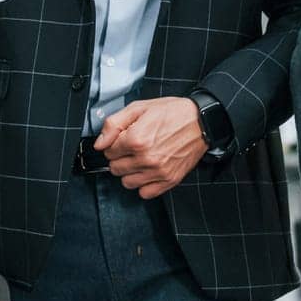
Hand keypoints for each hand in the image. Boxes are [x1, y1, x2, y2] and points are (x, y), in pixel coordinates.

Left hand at [93, 97, 207, 198]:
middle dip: (119, 158)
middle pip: (115, 168)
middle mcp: (146, 158)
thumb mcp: (139, 108)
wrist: (202, 121)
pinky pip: (145, 193)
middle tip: (131, 148)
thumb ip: (114, 124)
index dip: (113, 144)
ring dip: (129, 172)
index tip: (123, 139)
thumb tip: (99, 143)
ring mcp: (158, 171)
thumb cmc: (172, 113)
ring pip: (127, 182)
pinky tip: (148, 171)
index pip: (108, 152)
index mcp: (136, 139)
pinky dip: (143, 184)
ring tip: (139, 159)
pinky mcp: (169, 180)